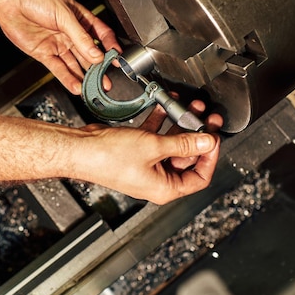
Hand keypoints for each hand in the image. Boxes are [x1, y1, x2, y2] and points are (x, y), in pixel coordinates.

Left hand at [0, 0, 119, 94]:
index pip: (100, 35)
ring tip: (94, 88)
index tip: (117, 58)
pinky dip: (67, 79)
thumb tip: (96, 54)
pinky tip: (76, 86)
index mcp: (79, 19)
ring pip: (74, 64)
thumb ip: (80, 36)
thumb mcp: (64, 14)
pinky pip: (58, 68)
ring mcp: (56, 44)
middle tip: (107, 81)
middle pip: (88, 54)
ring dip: (84, 77)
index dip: (109, 47)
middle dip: (98, 69)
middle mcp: (69, 33)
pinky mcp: (43, 53)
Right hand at [81, 100, 222, 204]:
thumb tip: (207, 142)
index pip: (199, 177)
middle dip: (196, 134)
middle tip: (205, 117)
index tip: (213, 137)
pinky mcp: (136, 151)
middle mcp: (157, 179)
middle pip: (187, 157)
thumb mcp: (154, 147)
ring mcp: (146, 165)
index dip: (210, 157)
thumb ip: (184, 143)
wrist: (81, 149)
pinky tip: (165, 107)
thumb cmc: (108, 158)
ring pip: (171, 144)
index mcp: (165, 188)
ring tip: (189, 106)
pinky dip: (161, 122)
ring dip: (181, 124)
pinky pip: (155, 137)